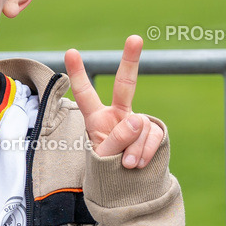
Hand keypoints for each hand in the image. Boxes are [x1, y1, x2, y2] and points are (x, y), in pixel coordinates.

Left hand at [65, 35, 163, 168]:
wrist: (130, 187)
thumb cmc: (109, 171)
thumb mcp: (105, 158)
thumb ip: (118, 140)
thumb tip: (137, 120)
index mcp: (97, 119)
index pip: (86, 94)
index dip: (78, 74)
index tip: (70, 51)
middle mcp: (118, 115)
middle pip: (125, 85)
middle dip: (130, 61)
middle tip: (135, 38)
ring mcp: (138, 122)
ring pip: (139, 128)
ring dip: (133, 150)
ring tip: (126, 165)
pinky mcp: (155, 131)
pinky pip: (154, 136)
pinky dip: (147, 152)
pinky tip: (139, 165)